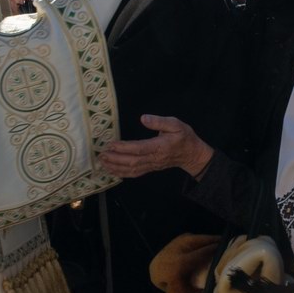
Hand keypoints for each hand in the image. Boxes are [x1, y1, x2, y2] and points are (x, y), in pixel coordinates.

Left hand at [98, 115, 214, 178]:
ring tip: (102, 162)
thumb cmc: (184, 137)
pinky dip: (122, 173)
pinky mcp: (150, 168)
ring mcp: (151, 165)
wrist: (192, 154)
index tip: (111, 145)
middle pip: (132, 161)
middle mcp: (154, 158)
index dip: (124, 148)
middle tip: (101, 154)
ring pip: (131, 169)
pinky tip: (112, 170)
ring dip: (115, 167)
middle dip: (115, 159)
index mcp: (160, 146)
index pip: (139, 149)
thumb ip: (160, 121)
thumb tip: (144, 118)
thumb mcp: (176, 124)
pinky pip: (134, 173)